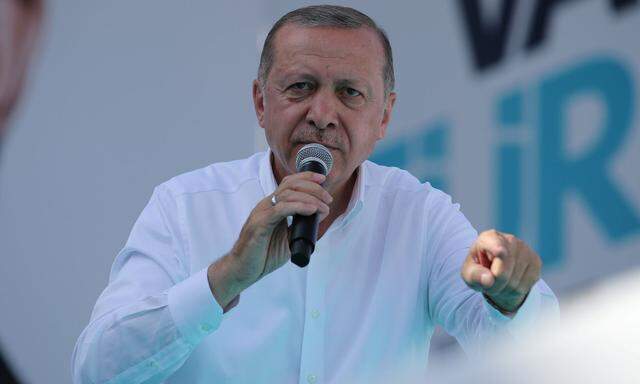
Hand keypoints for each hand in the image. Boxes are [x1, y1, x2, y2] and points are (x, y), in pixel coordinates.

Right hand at [208, 171, 331, 307]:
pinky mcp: (260, 224)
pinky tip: (310, 210)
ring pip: (287, 194)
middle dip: (313, 187)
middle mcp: (266, 206)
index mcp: (272, 206)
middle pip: (291, 185)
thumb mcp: (286, 238)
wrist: (243, 269)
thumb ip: (298, 226)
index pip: (289, 183)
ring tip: (322, 207)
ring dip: (310, 198)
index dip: (306, 177)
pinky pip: (281, 209)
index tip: (323, 179)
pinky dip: (298, 207)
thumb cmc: (262, 255)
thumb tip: (317, 216)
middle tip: (327, 199)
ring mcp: (262, 213)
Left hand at [461, 229, 541, 312]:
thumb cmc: (479, 270)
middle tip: (488, 282)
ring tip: (499, 282)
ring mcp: (525, 249)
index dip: (497, 248)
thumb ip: (474, 275)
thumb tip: (488, 280)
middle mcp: (509, 240)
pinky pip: (526, 285)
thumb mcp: (469, 273)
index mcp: (488, 238)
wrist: (496, 273)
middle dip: (494, 284)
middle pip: (503, 272)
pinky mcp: (536, 261)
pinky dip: (516, 291)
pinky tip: (511, 283)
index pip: (495, 244)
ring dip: (504, 289)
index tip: (500, 252)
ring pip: (515, 281)